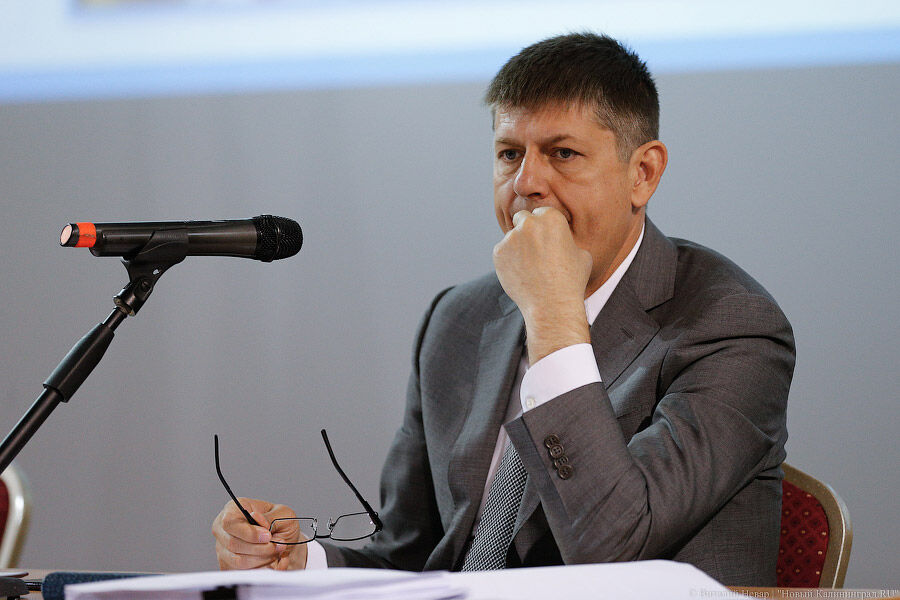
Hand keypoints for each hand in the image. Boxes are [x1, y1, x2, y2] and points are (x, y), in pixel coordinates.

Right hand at [212, 498, 307, 569]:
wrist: (283, 539)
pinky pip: (242, 572)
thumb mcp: (282, 513)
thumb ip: (269, 517)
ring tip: (277, 551)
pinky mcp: (228, 565)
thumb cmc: (279, 522)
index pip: (230, 523)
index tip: (268, 536)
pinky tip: (272, 560)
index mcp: (233, 510)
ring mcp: (223, 548)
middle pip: (233, 544)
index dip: (249, 533)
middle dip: (260, 548)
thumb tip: (255, 517)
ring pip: (238, 561)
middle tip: (279, 545)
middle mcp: (223, 529)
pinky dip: (261, 568)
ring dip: (262, 558)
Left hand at [493, 206, 591, 362]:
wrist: (552, 305)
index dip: (543, 226)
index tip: (545, 238)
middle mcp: (529, 223)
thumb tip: (561, 239)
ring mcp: (511, 238)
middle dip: (526, 230)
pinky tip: (521, 275)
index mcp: (551, 218)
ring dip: (517, 248)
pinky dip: (508, 261)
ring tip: (530, 269)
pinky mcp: (498, 253)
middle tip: (532, 249)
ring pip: (512, 238)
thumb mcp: (581, 254)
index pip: (541, 213)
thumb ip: (566, 240)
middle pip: (522, 219)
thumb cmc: (571, 281)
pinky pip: (503, 253)